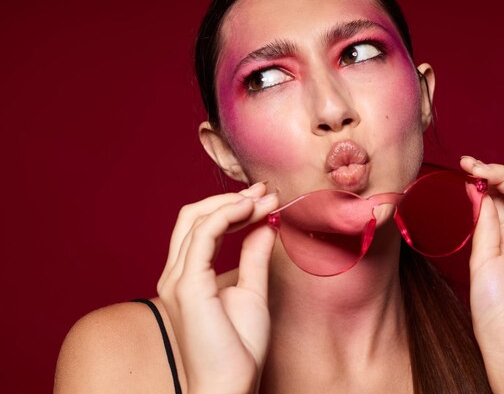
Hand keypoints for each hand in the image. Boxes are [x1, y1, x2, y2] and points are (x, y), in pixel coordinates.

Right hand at [157, 182, 278, 393]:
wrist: (230, 385)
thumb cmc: (239, 349)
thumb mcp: (252, 292)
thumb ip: (254, 257)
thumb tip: (265, 225)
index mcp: (188, 276)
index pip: (201, 226)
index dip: (231, 206)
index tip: (264, 197)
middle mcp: (176, 273)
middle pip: (193, 216)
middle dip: (230, 198)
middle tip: (265, 191)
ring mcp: (178, 278)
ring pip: (197, 219)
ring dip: (233, 202)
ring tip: (265, 198)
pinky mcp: (187, 284)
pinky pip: (203, 234)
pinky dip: (227, 215)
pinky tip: (251, 209)